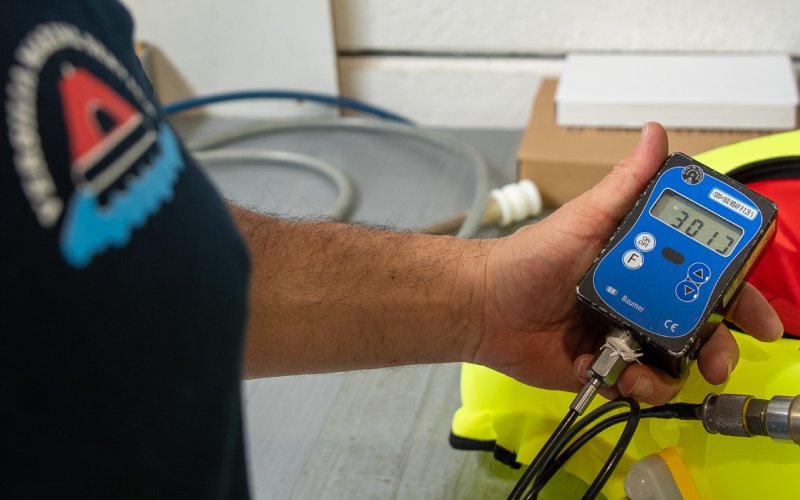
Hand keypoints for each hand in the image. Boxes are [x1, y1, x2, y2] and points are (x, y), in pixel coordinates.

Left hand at [470, 122, 783, 404]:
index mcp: (645, 263)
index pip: (705, 276)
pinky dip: (638, 385)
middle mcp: (641, 300)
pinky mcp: (605, 368)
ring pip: (675, 361)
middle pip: (701, 325)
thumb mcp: (584, 217)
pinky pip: (638, 385)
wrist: (484, 306)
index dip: (738, 293)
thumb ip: (624, 184)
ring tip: (653, 370)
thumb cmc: (530, 257)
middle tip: (721, 357)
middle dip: (720, 344)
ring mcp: (624, 336)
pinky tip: (622, 376)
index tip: (757, 312)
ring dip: (675, 370)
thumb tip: (654, 133)